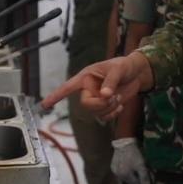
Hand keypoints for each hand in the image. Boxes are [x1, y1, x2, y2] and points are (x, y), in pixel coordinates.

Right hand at [40, 53, 154, 119]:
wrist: (138, 74)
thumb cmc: (125, 66)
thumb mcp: (118, 69)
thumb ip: (111, 81)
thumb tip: (105, 95)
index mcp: (86, 77)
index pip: (68, 87)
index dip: (55, 96)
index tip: (44, 105)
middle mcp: (88, 89)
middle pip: (86, 104)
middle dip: (100, 104)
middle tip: (113, 98)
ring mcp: (97, 99)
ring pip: (96, 112)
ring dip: (109, 108)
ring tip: (119, 97)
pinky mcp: (105, 107)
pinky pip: (104, 117)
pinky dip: (113, 114)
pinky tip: (120, 106)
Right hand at [111, 138, 149, 183]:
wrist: (124, 142)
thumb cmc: (134, 154)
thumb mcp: (142, 165)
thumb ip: (144, 178)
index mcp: (125, 176)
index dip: (141, 182)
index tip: (144, 176)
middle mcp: (118, 176)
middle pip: (129, 183)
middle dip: (135, 180)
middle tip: (139, 172)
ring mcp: (114, 171)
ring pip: (124, 179)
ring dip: (129, 177)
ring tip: (134, 170)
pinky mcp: (113, 167)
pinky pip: (120, 174)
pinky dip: (125, 173)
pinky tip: (128, 168)